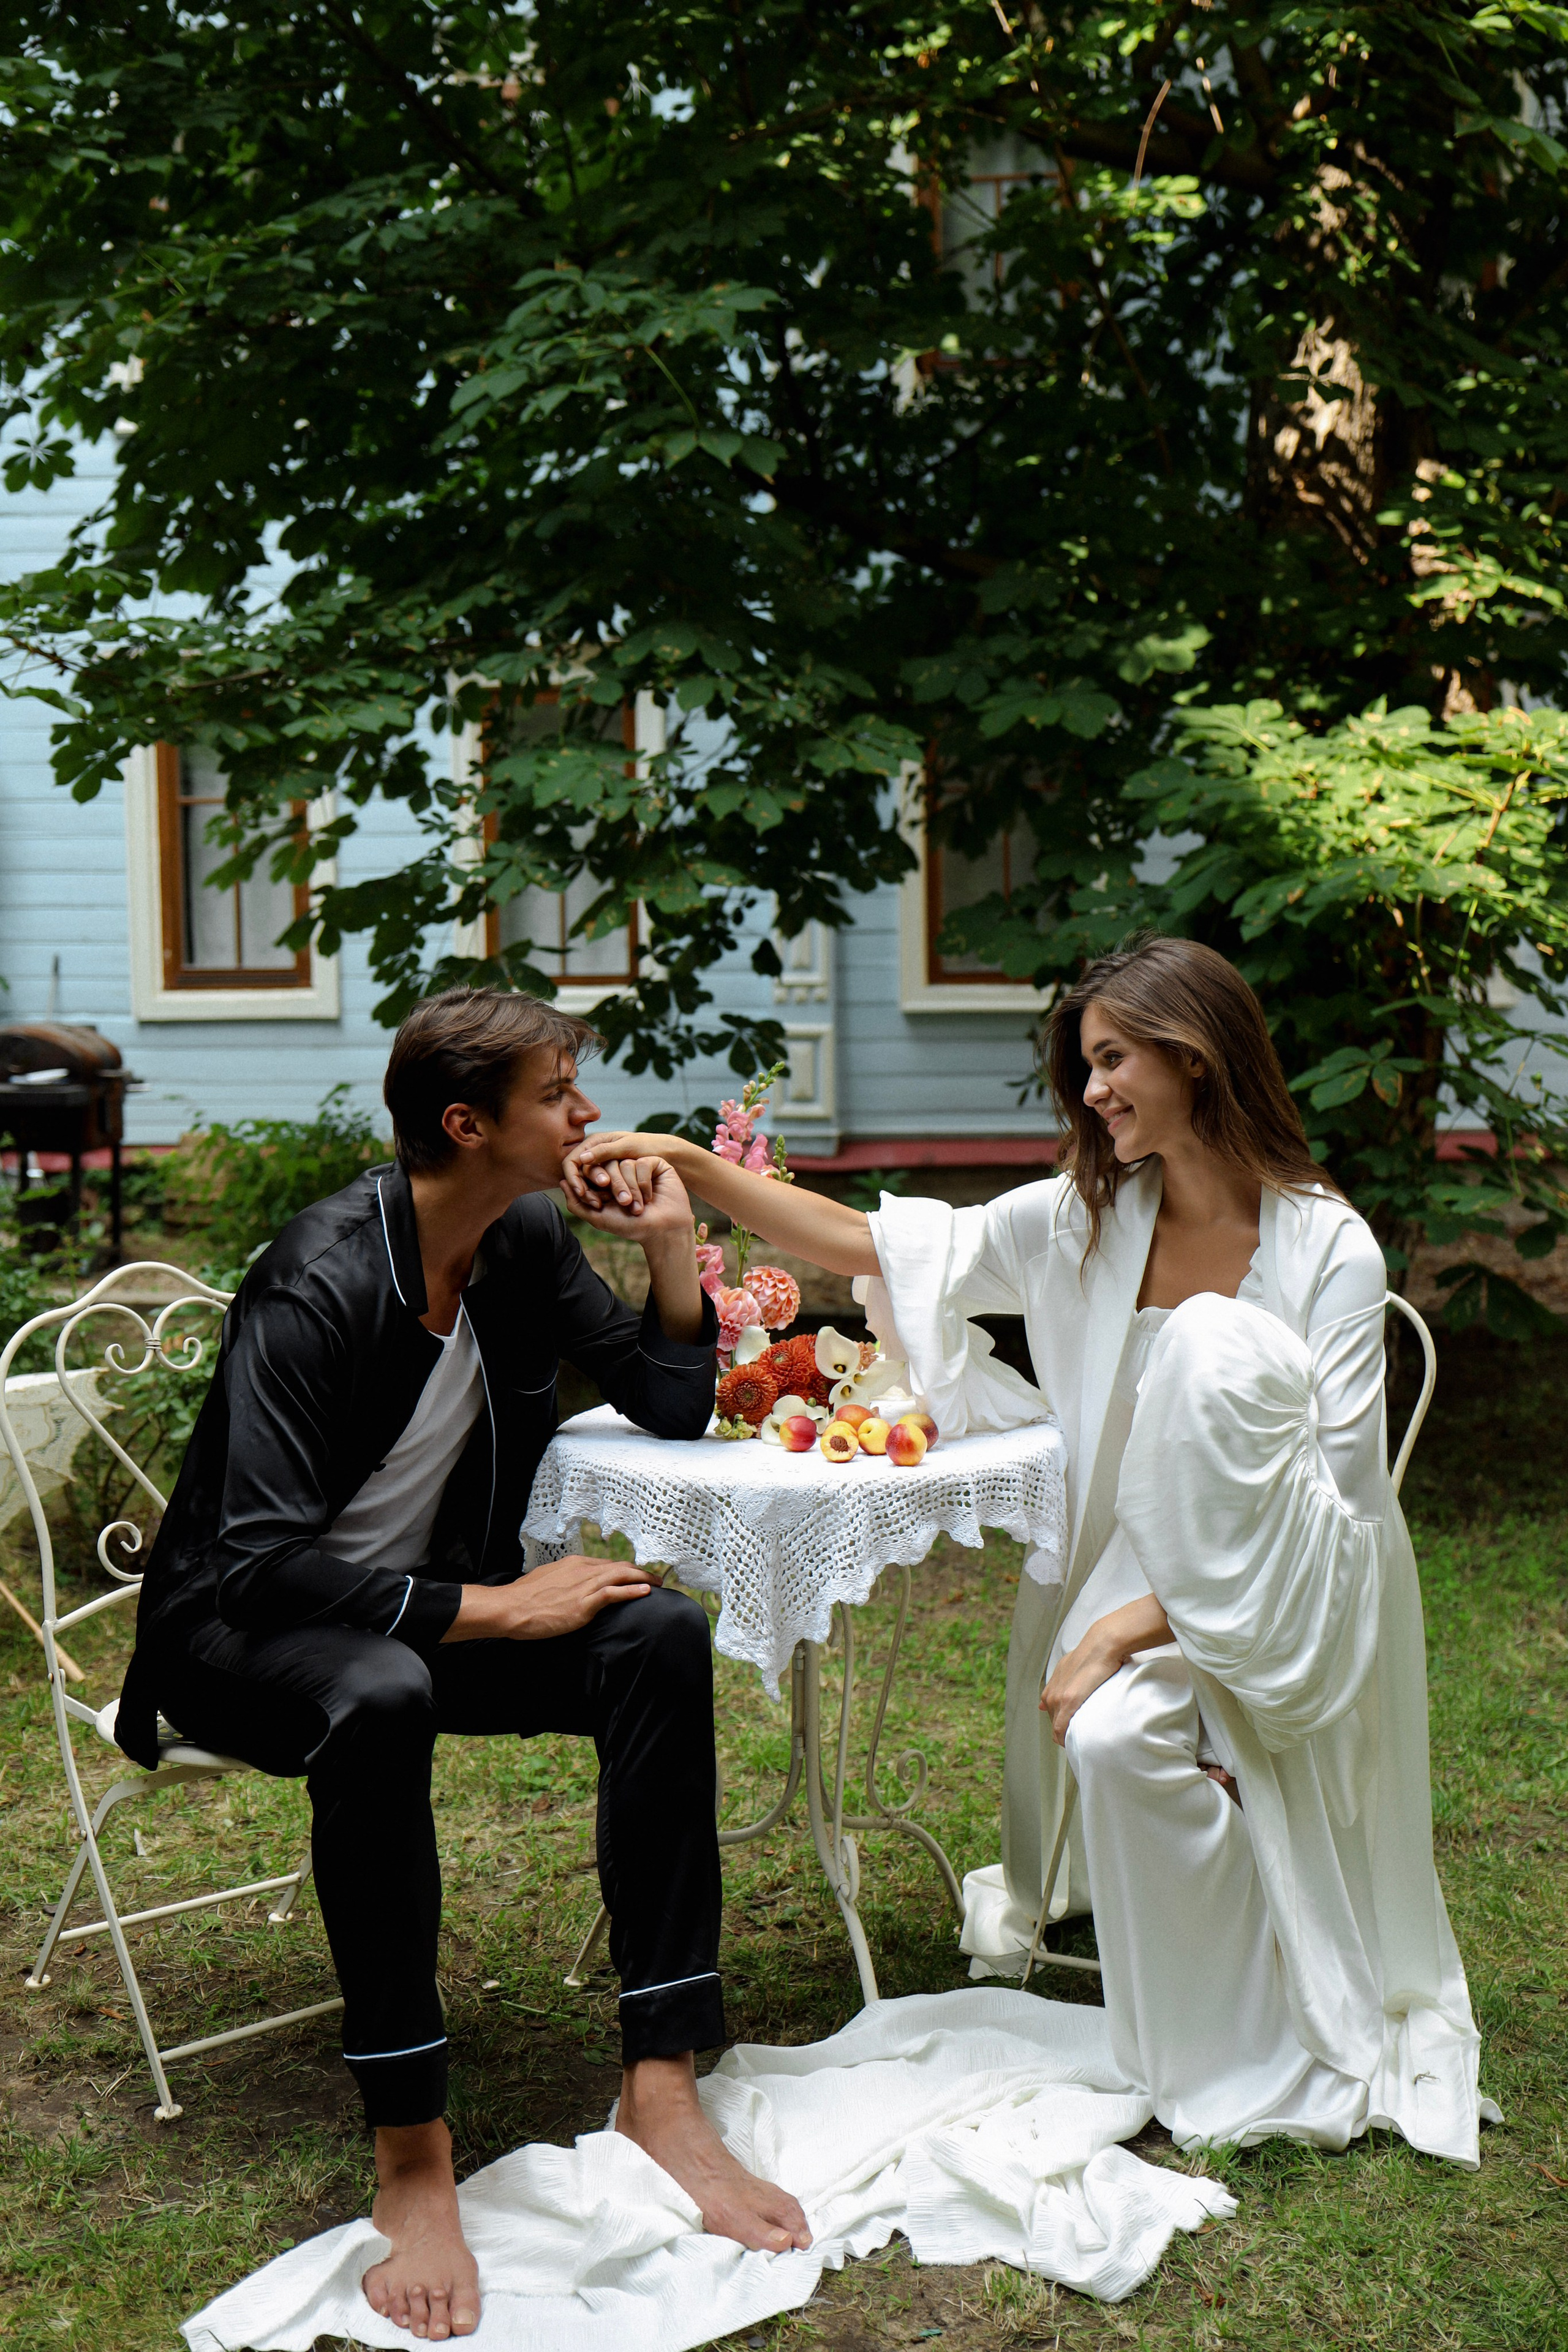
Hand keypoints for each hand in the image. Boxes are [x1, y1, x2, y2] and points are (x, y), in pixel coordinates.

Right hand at [440, 1554, 658, 1642]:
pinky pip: (612, 1593)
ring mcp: (582, 1586)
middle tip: (655, 1578)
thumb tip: (572, 1588)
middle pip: (619, 1566)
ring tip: (657, 1584)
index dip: (625, 1569)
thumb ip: (564, 1581)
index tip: (637, 1575)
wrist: (509, 1608)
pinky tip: (645, 1592)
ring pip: (620, 1575)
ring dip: (642, 1579)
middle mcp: (581, 1570)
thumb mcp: (547, 1581)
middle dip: (639, 1571)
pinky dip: (631, 1591)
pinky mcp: (582, 1604)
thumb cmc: (523, 1598)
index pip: (606, 1564)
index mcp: (573, 1564)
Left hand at [562, 1132, 692, 1221]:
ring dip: (631, 1189)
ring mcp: (639, 1166)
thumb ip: (577, 1203)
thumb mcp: (598, 1217)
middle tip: (623, 1204)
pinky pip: (642, 1163)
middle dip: (615, 1188)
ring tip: (638, 1206)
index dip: (594, 1186)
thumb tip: (561, 1182)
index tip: (600, 1204)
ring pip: (626, 1164)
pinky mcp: (656, 1164)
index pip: (593, 1172)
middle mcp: (623, 1172)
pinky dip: (644, 1184)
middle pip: (609, 1166)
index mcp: (608, 1182)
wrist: (662, 1231)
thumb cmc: (631, 1226)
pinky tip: (650, 1197)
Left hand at [1040, 1625, 1125, 1746]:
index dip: (1061, 1720)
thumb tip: (1060, 1691)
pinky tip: (1075, 1744)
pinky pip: (1061, 1729)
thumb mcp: (1074, 1665)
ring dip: (1067, 1736)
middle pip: (1054, 1721)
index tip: (1074, 1725)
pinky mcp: (1068, 1702)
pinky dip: (1066, 1739)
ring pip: (1057, 1727)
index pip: (1051, 1710)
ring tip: (1081, 1741)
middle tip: (1081, 1735)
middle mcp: (1052, 1693)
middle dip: (1065, 1730)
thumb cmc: (1095, 1654)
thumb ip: (1066, 1679)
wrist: (1102, 1645)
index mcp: (1053, 1685)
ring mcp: (1058, 1698)